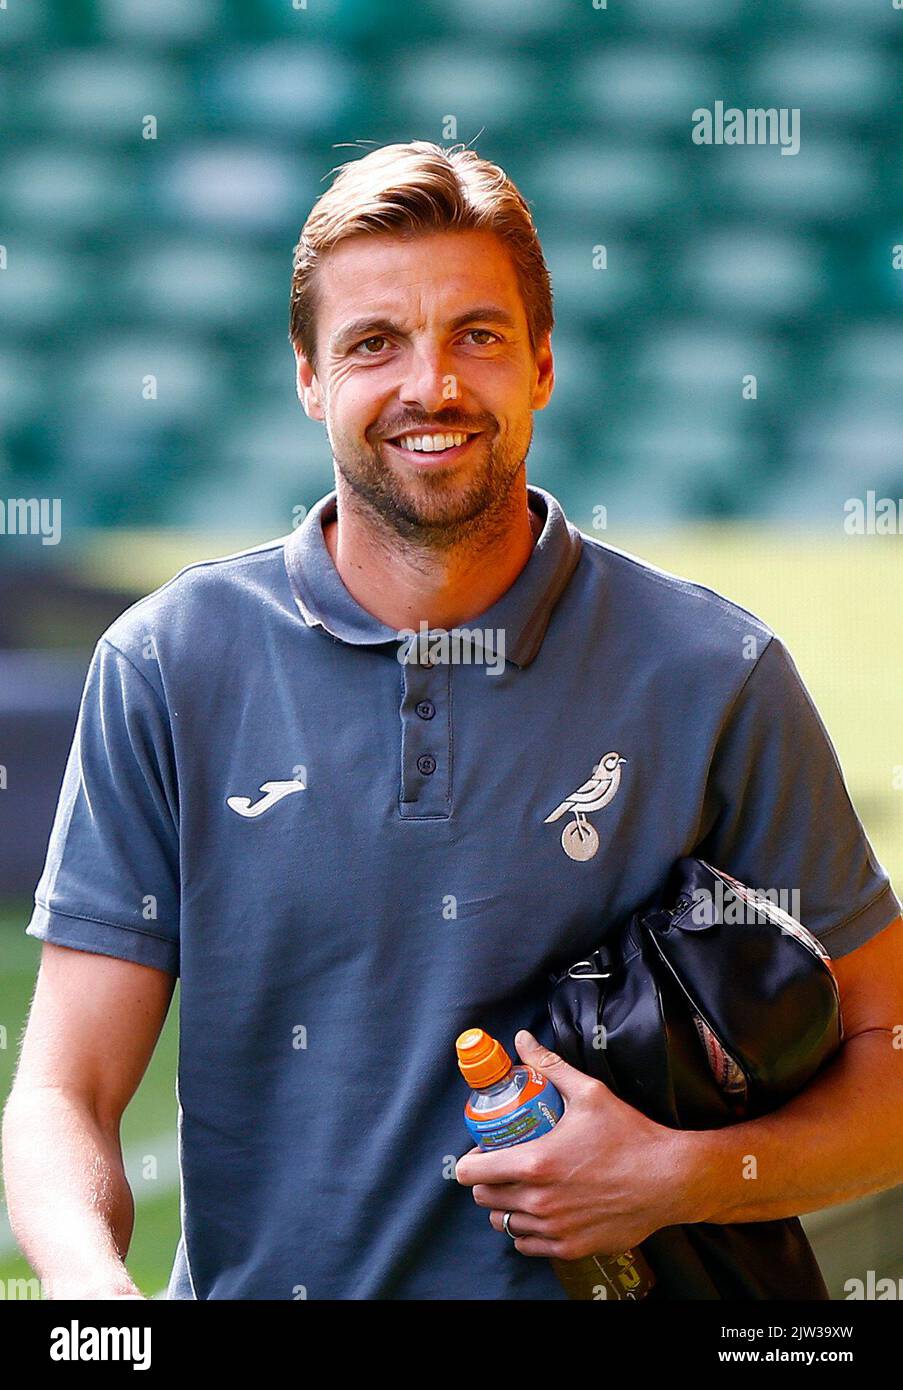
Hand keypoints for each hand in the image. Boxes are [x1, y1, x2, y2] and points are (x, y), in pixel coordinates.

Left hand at [454, 1029, 698, 1259]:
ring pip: (503, 1224)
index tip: (481, 1152)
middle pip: (483, 1199)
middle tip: (503, 1167)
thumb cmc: (630, 1135)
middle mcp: (538, 1202)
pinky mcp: (570, 1248)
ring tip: (521, 1188)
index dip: (470, 1160)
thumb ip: (550, 1066)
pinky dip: (527, 1231)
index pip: (471, 1172)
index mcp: (535, 1163)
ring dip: (505, 1206)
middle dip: (487, 1181)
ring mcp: (553, 1229)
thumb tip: (523, 1040)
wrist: (669, 1180)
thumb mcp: (589, 1093)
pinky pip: (528, 1245)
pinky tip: (540, 1212)